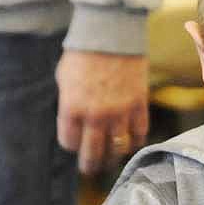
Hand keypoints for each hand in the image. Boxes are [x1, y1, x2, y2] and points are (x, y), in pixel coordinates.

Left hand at [56, 50, 149, 174]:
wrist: (111, 35)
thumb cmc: (83, 54)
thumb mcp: (64, 79)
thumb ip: (70, 103)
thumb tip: (77, 122)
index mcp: (71, 108)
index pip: (70, 142)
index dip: (72, 145)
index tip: (75, 143)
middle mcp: (95, 115)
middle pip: (93, 153)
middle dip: (91, 164)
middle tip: (91, 169)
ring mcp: (119, 112)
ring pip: (118, 148)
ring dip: (114, 156)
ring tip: (112, 158)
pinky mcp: (139, 106)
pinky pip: (139, 134)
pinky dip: (135, 141)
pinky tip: (131, 141)